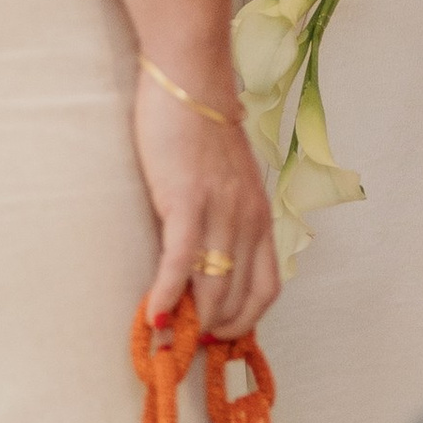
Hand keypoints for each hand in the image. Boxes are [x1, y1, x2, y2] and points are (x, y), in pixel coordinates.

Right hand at [134, 52, 279, 334]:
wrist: (190, 78)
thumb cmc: (202, 128)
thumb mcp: (228, 179)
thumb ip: (227, 216)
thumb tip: (210, 259)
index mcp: (260, 215)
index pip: (267, 288)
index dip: (245, 321)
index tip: (220, 337)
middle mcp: (248, 219)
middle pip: (240, 298)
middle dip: (214, 330)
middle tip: (188, 345)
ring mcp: (220, 211)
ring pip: (213, 288)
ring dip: (193, 322)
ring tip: (171, 339)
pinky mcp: (187, 201)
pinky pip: (181, 263)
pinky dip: (168, 296)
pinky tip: (154, 316)